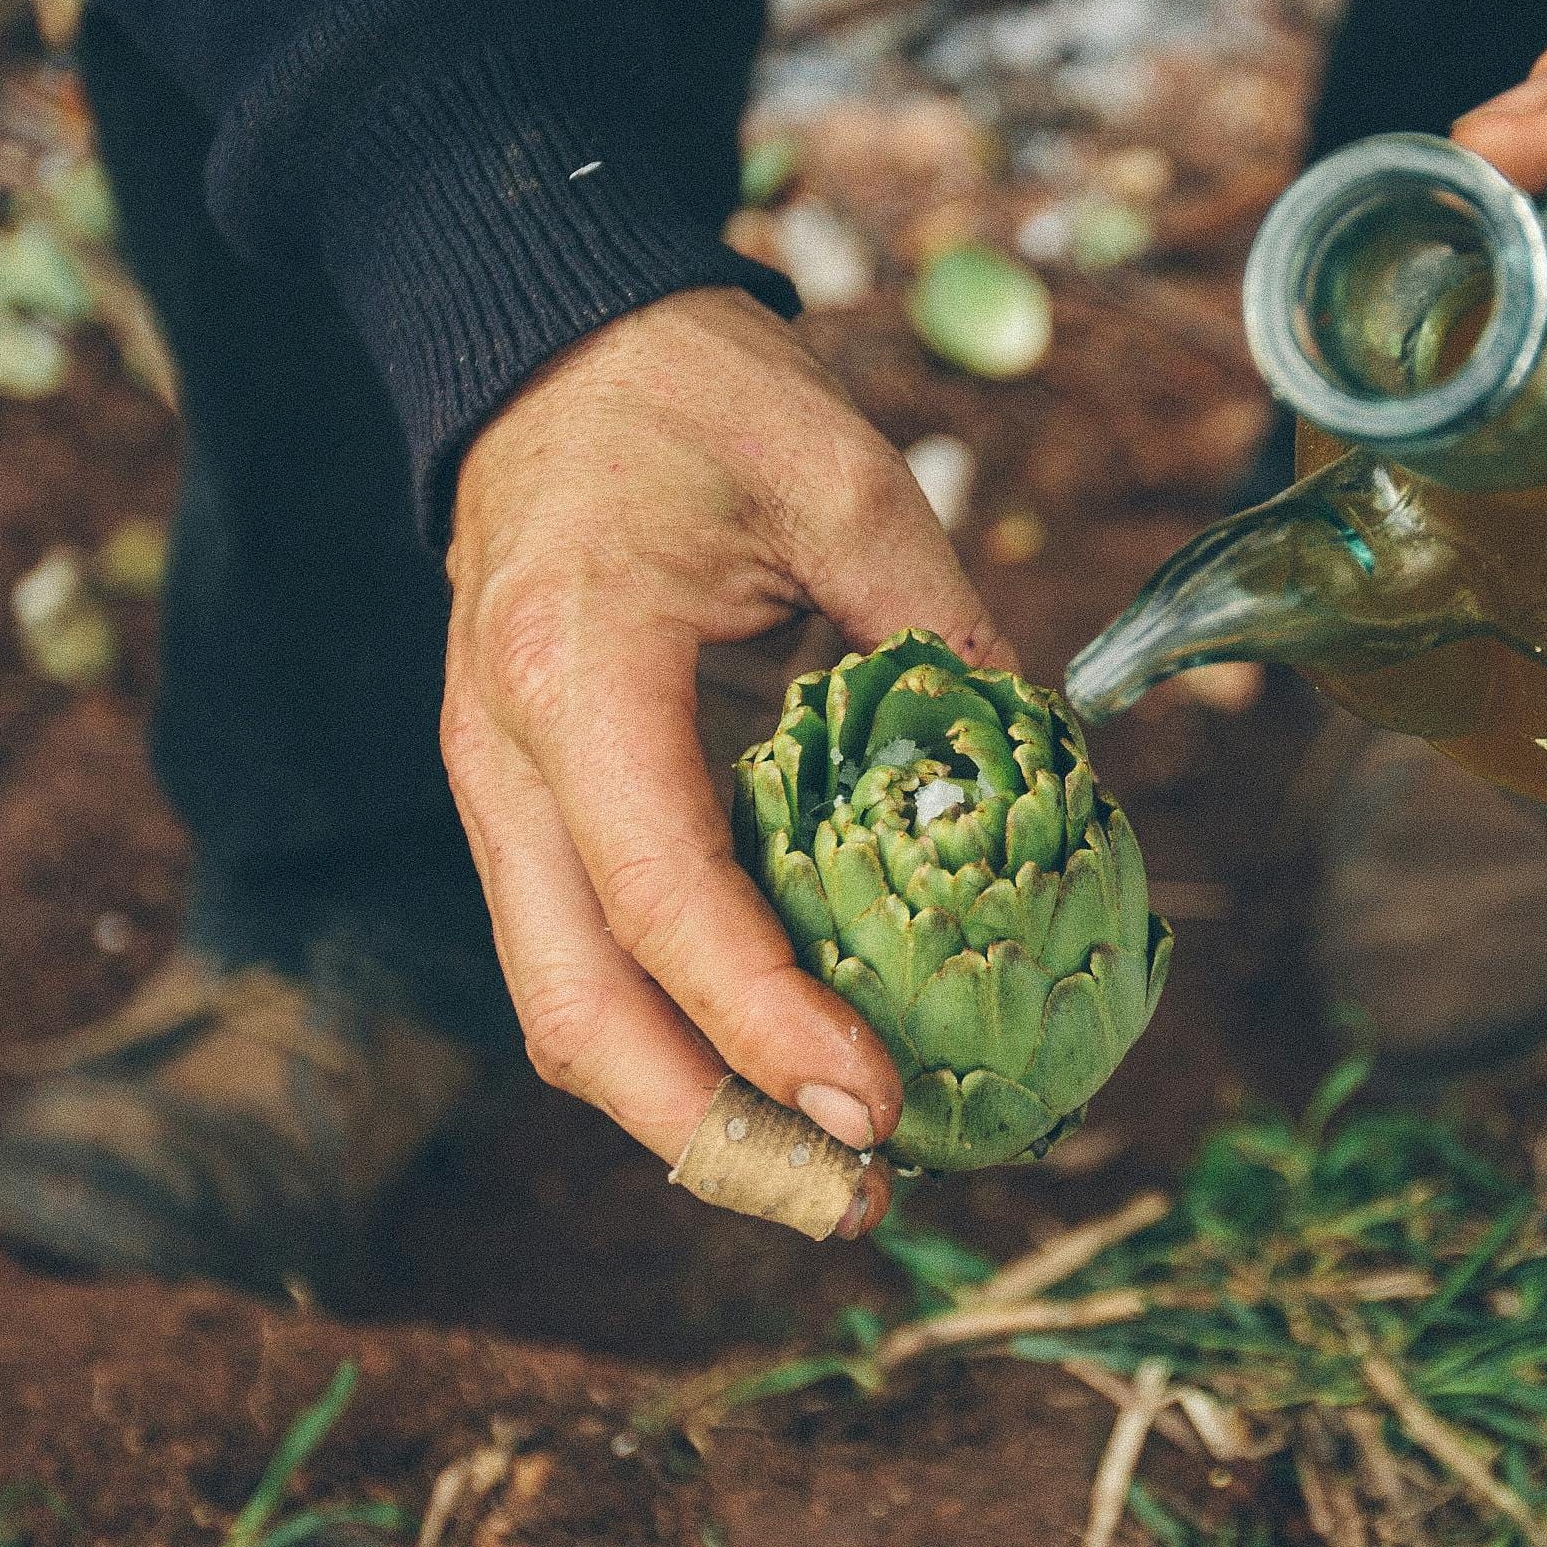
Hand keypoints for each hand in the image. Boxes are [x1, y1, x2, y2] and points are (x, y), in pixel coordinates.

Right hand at [441, 286, 1007, 1175]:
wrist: (543, 345)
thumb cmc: (689, 395)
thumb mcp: (844, 478)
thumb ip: (943, 628)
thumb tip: (1051, 778)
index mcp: (576, 671)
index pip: (666, 898)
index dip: (771, 1024)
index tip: (883, 1107)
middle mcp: (502, 757)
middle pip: (577, 1014)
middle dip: (717, 1138)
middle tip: (865, 1201)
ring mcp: (495, 792)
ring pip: (565, 1012)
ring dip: (694, 1118)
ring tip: (840, 1176)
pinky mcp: (525, 810)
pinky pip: (585, 962)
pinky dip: (679, 1045)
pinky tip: (787, 1079)